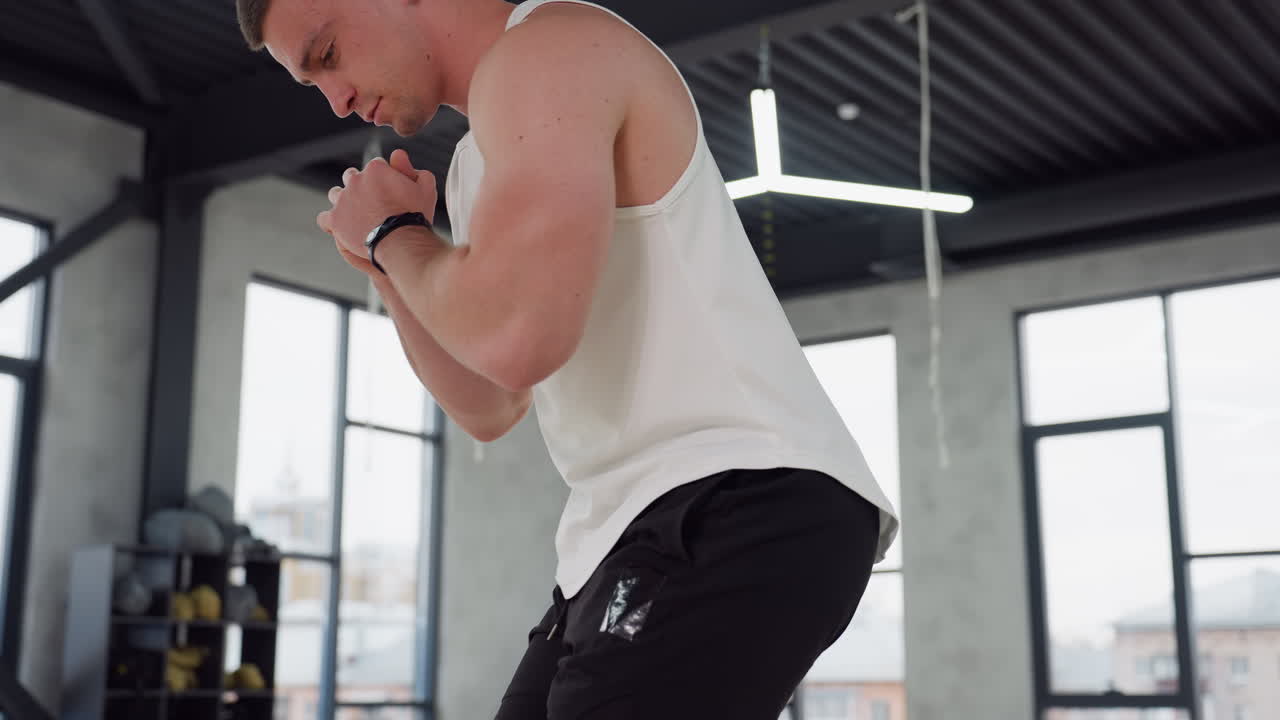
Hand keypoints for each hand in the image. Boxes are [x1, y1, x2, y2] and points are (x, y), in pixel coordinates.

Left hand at [318, 149, 437, 261]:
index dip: (385, 177)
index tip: (390, 191)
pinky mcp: (335, 220)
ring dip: (344, 200)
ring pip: (336, 194)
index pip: (376, 165)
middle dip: (361, 186)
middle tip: (374, 202)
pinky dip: (331, 221)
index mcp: (376, 168)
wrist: (402, 241)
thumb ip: (413, 168)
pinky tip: (341, 226)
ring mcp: (343, 200)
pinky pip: (324, 218)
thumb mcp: (425, 187)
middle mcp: (356, 180)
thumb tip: (398, 155)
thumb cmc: (415, 215)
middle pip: (352, 176)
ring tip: (357, 214)